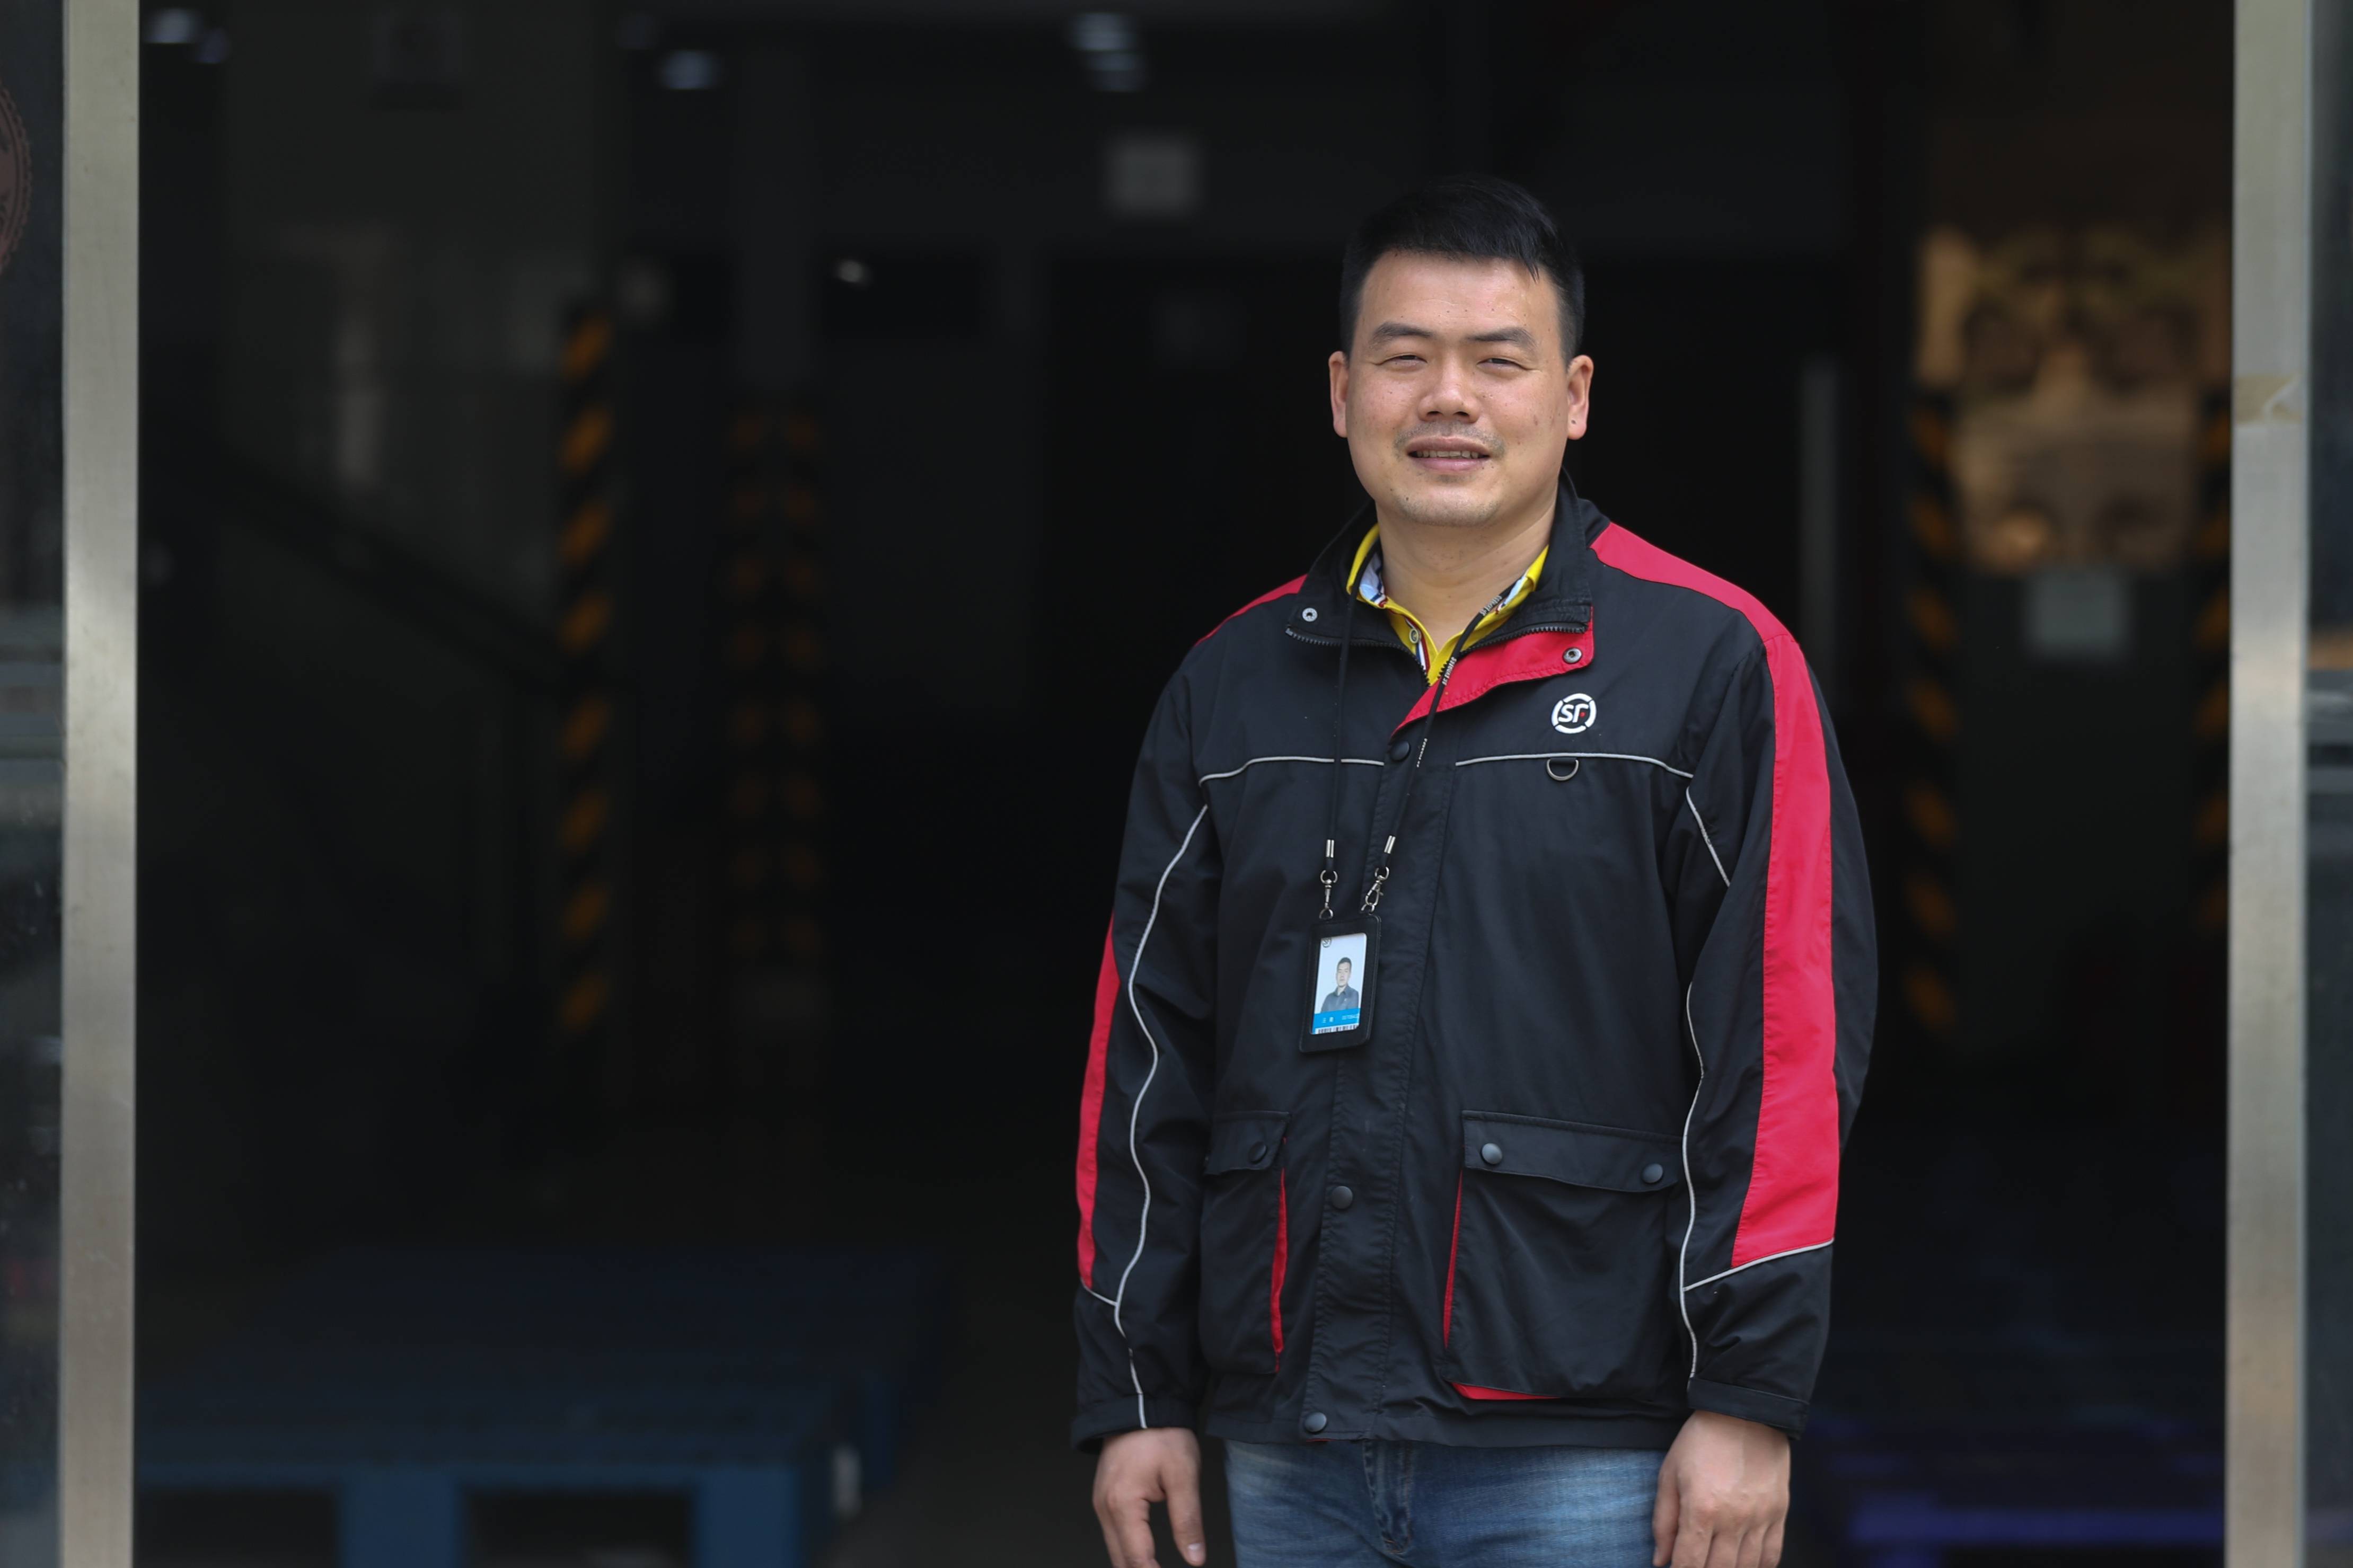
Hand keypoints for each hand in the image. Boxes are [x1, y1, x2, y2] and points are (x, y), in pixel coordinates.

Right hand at [1093, 1426, 1207, 1567]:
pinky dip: (1129, 1551)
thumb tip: (1195, 1558)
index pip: (1138, 1559)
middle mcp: (1105, 1508)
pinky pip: (1114, 1535)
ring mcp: (1101, 1503)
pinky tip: (1145, 1558)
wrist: (1141, 1404)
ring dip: (1135, 1565)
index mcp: (1123, 1504)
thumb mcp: (1183, 1475)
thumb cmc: (1161, 1434)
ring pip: (1115, 1550)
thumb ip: (1188, 1521)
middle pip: (1121, 1561)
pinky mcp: (1105, 1498)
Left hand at [1652, 1409, 1789, 1567]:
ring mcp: (1760, 1519)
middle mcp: (1734, 1519)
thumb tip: (1660, 1560)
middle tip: (1693, 1563)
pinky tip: (1743, 1564)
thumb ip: (1664, 1521)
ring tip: (1715, 1562)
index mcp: (1701, 1509)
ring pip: (1746, 1567)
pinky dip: (1758, 1566)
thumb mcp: (1669, 1474)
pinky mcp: (1779, 1513)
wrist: (1744, 1412)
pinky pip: (1772, 1555)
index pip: (1689, 1564)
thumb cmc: (1700, 1441)